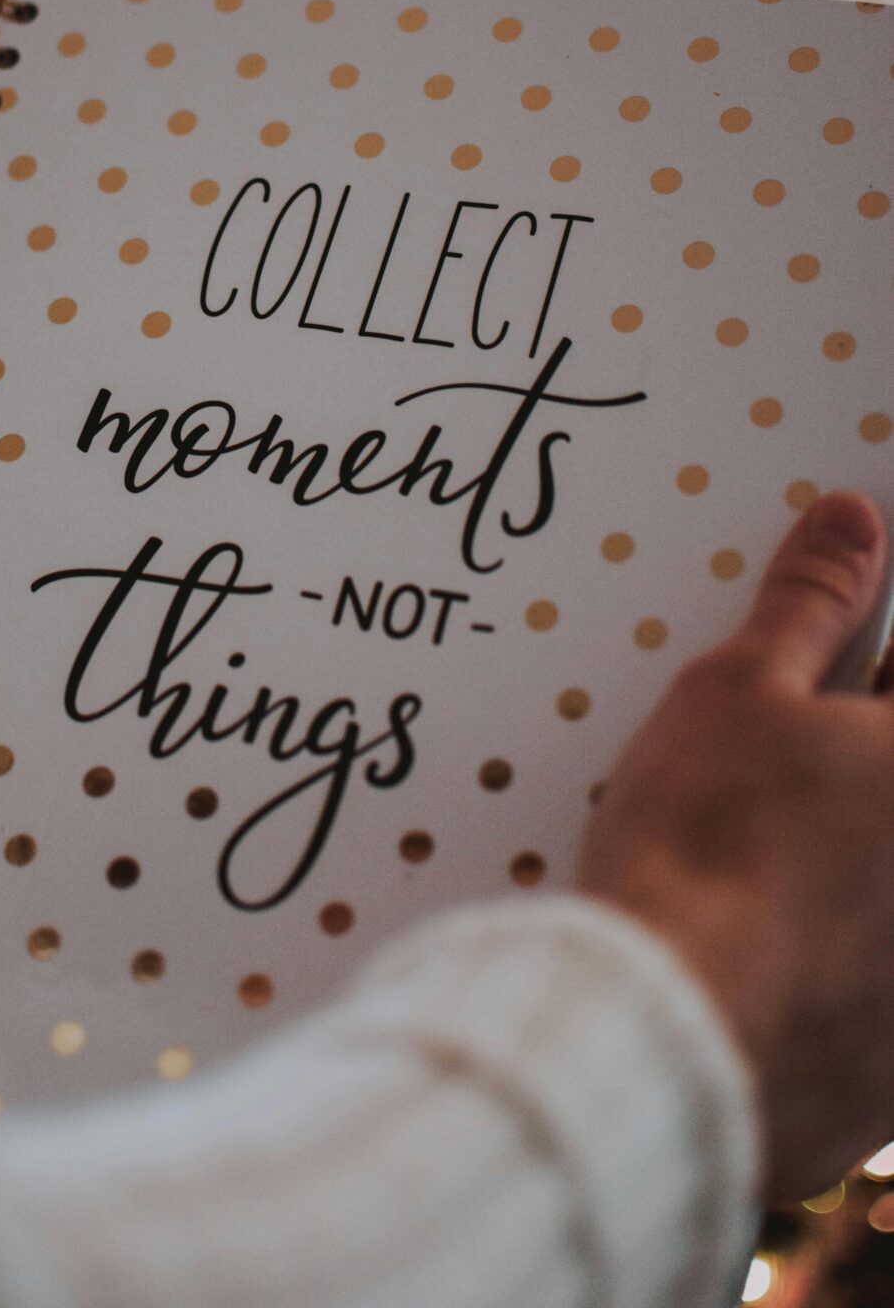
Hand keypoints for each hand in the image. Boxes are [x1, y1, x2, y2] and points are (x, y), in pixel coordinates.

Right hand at [578, 491, 891, 1203]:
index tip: (820, 684)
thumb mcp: (740, 688)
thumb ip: (811, 601)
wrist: (674, 1030)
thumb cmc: (707, 843)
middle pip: (884, 775)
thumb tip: (855, 516)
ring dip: (838, 853)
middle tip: (776, 760)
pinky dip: (833, 950)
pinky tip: (766, 941)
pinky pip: (868, 976)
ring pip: (875, 874)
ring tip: (762, 848)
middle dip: (845, 747)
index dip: (876, 658)